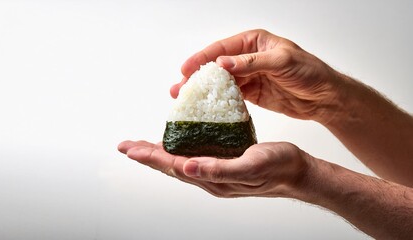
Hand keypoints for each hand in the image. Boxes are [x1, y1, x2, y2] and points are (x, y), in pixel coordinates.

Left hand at [118, 140, 309, 197]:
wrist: (296, 172)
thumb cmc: (277, 168)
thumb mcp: (249, 166)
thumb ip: (217, 169)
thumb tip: (185, 166)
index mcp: (213, 179)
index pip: (173, 166)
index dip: (149, 156)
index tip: (129, 147)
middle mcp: (209, 177)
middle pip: (171, 164)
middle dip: (147, 154)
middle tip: (127, 145)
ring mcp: (216, 172)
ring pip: (180, 162)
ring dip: (160, 153)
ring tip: (144, 146)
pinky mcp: (223, 163)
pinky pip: (195, 156)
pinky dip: (181, 148)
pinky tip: (179, 143)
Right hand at [171, 29, 342, 121]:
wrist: (324, 97)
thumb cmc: (310, 72)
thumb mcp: (283, 62)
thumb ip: (252, 62)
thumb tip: (223, 64)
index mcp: (254, 42)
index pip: (222, 48)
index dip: (202, 58)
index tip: (186, 69)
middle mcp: (248, 57)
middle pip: (216, 66)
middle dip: (197, 77)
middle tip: (179, 89)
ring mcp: (249, 76)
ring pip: (220, 82)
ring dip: (204, 91)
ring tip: (186, 100)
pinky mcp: (252, 93)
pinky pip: (231, 96)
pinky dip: (218, 102)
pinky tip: (205, 108)